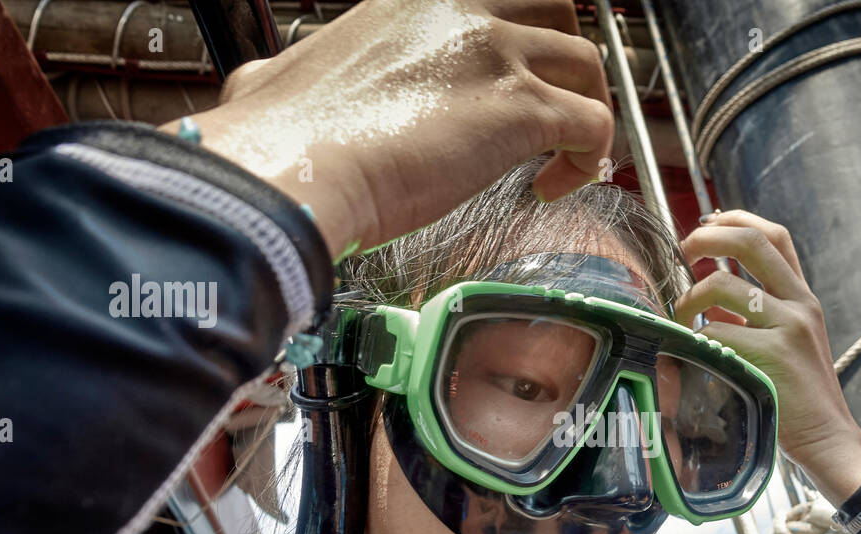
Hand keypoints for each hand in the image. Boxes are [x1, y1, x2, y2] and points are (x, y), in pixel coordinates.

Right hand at [165, 0, 613, 258]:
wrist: (294, 172)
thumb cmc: (279, 139)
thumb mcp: (279, 78)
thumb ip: (295, 76)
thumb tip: (268, 90)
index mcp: (410, 1)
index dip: (511, 37)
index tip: (505, 82)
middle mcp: (461, 11)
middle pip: (555, 12)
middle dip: (563, 62)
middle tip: (552, 112)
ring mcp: (496, 55)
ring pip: (586, 65)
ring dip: (586, 112)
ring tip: (561, 160)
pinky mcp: (521, 109)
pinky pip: (592, 125)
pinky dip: (588, 159)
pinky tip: (555, 188)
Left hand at [672, 210, 860, 503]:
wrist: (828, 437)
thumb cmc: (798, 396)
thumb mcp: (785, 343)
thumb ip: (755, 317)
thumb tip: (708, 298)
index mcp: (802, 298)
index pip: (774, 236)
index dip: (736, 219)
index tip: (705, 224)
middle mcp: (799, 304)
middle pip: (752, 242)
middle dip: (707, 236)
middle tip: (682, 252)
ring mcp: (788, 327)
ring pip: (722, 286)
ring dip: (689, 298)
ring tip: (681, 320)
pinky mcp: (771, 356)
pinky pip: (716, 332)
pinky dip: (696, 339)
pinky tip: (693, 354)